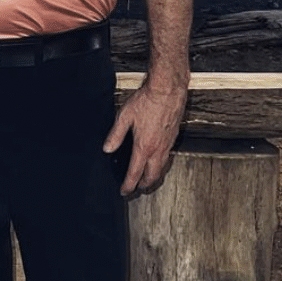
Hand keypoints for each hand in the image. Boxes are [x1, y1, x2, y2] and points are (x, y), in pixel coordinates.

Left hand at [102, 81, 187, 196]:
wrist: (167, 90)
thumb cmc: (147, 100)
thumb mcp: (124, 117)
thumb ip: (115, 135)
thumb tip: (108, 148)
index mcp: (144, 146)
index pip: (135, 173)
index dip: (128, 185)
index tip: (124, 191)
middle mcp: (158, 149)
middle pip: (152, 176)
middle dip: (144, 185)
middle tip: (136, 188)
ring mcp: (168, 144)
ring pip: (162, 168)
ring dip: (154, 177)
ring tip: (146, 179)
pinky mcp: (173, 137)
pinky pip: (167, 157)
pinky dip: (161, 164)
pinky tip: (157, 160)